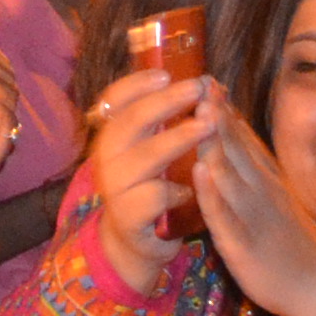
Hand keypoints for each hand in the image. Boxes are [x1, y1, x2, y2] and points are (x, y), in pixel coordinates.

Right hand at [81, 63, 219, 296]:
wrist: (135, 242)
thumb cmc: (151, 186)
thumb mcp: (153, 149)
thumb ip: (167, 121)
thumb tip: (204, 81)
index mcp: (113, 137)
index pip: (114, 101)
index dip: (136, 84)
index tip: (166, 73)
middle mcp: (107, 158)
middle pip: (130, 121)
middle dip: (166, 103)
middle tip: (197, 89)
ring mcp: (115, 188)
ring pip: (145, 158)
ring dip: (178, 138)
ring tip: (208, 126)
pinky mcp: (128, 218)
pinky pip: (154, 197)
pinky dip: (177, 190)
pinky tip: (194, 189)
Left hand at [188, 101, 315, 315]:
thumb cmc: (288, 240)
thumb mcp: (275, 194)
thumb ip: (253, 163)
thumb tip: (232, 127)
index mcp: (265, 179)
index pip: (242, 137)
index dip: (224, 108)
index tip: (205, 77)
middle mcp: (260, 191)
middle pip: (235, 147)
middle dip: (216, 114)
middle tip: (199, 80)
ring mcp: (252, 216)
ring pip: (230, 174)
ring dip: (214, 142)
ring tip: (199, 112)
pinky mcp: (242, 245)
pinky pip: (225, 216)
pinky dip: (213, 193)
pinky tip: (201, 171)